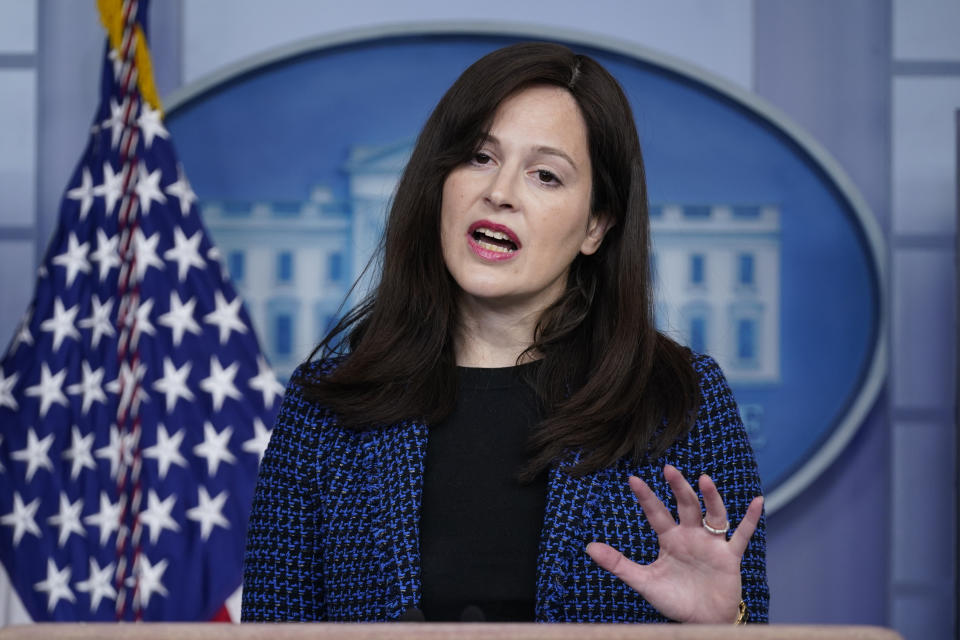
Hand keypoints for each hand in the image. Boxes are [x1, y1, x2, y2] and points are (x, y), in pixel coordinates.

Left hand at [585, 464, 761, 622]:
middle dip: (678, 488)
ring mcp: (712, 544)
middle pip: (685, 507)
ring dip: (710, 498)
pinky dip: (750, 519)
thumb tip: (588, 547)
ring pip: (713, 515)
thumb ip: (618, 564)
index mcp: (670, 540)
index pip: (656, 513)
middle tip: (669, 469)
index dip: (646, 497)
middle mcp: (691, 536)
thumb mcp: (644, 582)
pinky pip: (742, 535)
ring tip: (704, 479)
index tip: (633, 479)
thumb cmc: (674, 600)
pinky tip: (758, 501)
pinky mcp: (730, 557)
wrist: (701, 623)